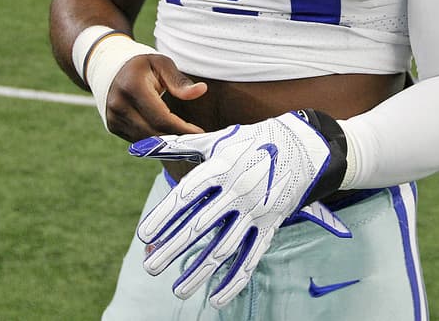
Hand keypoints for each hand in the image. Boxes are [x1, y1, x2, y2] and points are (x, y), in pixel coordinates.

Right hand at [102, 53, 206, 141]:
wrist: (111, 69)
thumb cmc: (142, 66)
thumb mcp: (161, 64)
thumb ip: (179, 81)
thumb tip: (201, 90)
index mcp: (132, 87)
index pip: (161, 118)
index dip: (182, 129)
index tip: (200, 133)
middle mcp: (119, 105)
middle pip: (154, 133)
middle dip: (177, 138)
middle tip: (196, 139)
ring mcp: (114, 118)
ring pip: (146, 140)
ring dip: (167, 143)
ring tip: (185, 138)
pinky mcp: (113, 126)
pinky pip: (138, 140)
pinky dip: (155, 141)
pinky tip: (168, 136)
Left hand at [130, 111, 347, 308]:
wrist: (301, 147)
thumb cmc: (248, 143)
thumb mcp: (215, 141)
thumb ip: (177, 146)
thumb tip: (138, 149)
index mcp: (221, 166)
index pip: (188, 194)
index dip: (165, 214)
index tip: (144, 234)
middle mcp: (238, 190)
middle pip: (201, 224)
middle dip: (174, 248)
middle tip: (150, 267)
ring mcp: (256, 210)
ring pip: (225, 246)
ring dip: (201, 270)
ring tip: (178, 289)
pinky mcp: (270, 225)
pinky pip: (252, 256)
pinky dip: (235, 280)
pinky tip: (216, 298)